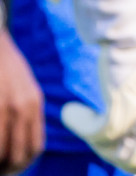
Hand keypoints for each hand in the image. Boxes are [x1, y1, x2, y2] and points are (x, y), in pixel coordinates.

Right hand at [0, 28, 42, 174]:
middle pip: (18, 154)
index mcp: (34, 103)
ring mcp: (6, 106)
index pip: (34, 147)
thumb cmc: (5, 66)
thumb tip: (22, 141)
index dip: (22, 164)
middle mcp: (23, 106)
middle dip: (6, 168)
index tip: (10, 169)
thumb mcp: (24, 87)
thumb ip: (26, 111)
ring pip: (2, 150)